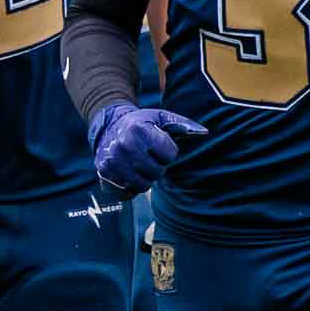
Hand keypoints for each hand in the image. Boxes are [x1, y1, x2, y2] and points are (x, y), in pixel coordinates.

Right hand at [89, 103, 206, 193]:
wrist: (108, 126)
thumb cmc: (140, 123)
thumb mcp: (160, 118)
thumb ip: (183, 125)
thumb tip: (205, 132)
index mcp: (138, 131)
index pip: (170, 155)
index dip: (167, 151)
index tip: (158, 144)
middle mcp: (122, 146)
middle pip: (156, 172)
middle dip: (156, 165)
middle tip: (147, 155)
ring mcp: (111, 162)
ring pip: (143, 185)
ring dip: (144, 178)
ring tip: (138, 164)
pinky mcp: (104, 174)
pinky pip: (127, 192)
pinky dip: (130, 186)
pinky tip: (128, 172)